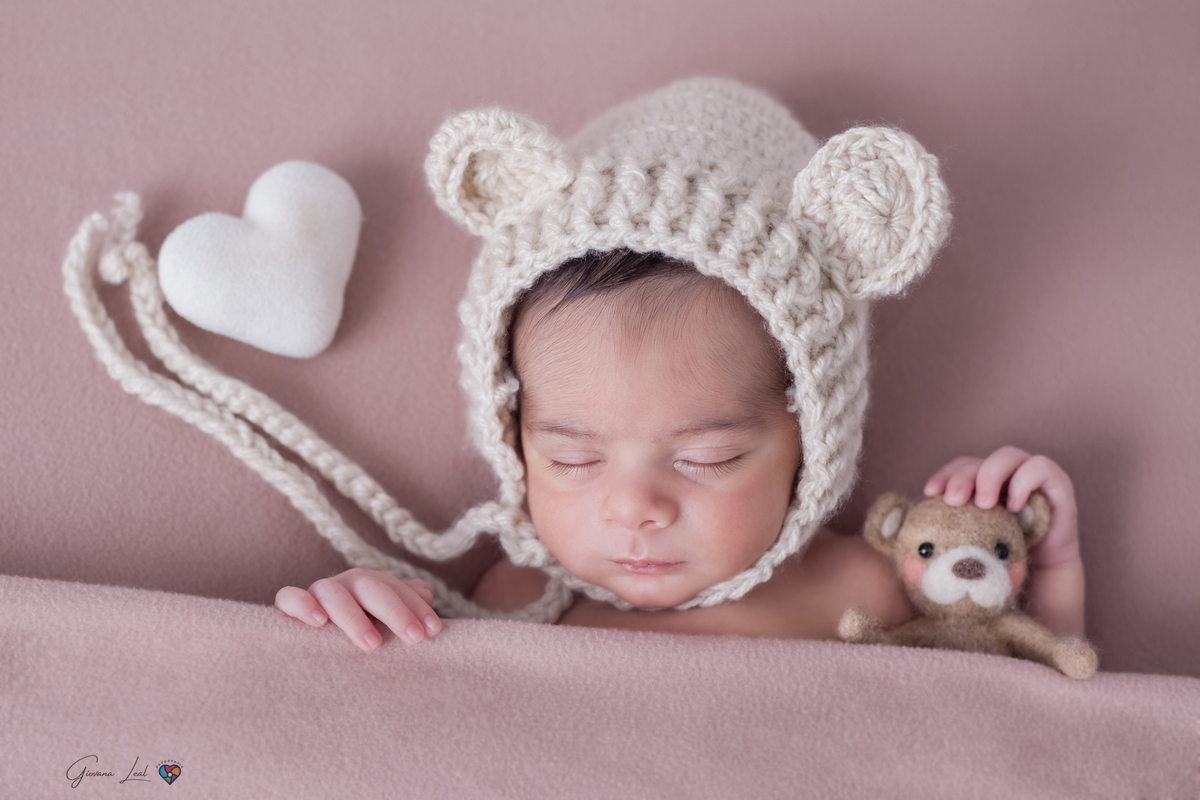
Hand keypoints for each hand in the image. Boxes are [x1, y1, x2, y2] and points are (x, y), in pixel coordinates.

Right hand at [275, 568, 442, 651]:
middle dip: (396, 611)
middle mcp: (346, 585)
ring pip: (333, 593)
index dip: (417, 608)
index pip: (399, 589)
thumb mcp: (386, 625)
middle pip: (372, 588)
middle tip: (415, 638)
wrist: (313, 650)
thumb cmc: (362, 637)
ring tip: (373, 644)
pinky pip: (288, 597)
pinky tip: (318, 621)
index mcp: (372, 586)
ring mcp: (317, 593)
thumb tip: (424, 592)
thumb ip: (407, 607)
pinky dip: (302, 604)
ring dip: (354, 617)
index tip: (433, 631)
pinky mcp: (287, 607)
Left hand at [923, 446, 1085, 636]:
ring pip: (1010, 456)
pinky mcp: (1058, 490)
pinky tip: (1011, 506)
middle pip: (981, 460)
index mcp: (982, 488)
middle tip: (953, 501)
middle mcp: (1005, 480)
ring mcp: (1032, 482)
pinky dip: (1025, 480)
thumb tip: (884, 528)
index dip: (945, 474)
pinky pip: (1043, 469)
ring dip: (991, 474)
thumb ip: (934, 534)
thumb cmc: (996, 568)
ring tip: (981, 503)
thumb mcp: (960, 549)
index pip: (960, 467)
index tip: (929, 493)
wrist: (1041, 589)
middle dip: (963, 475)